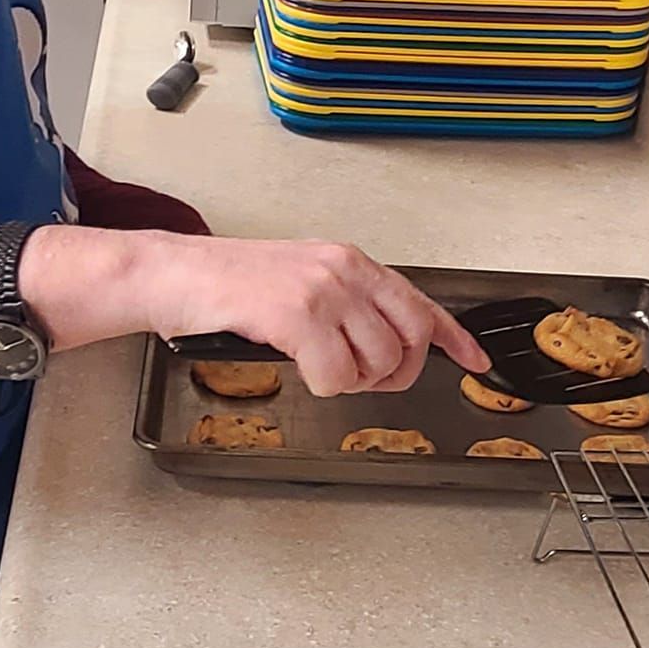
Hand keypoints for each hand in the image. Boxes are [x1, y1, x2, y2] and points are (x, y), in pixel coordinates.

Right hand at [142, 236, 487, 396]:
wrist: (174, 274)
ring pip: (377, 363)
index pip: (420, 302)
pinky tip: (297, 367)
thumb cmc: (228, 284)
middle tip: (360, 378)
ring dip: (350, 382)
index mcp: (348, 261)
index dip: (454, 337)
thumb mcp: (302, 281)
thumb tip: (384, 341)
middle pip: (409, 341)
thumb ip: (346, 303)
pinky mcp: (296, 315)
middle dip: (393, 374)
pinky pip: (336, 376)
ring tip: (316, 366)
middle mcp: (343, 270)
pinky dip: (321, 385)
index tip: (474, 360)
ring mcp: (322, 290)